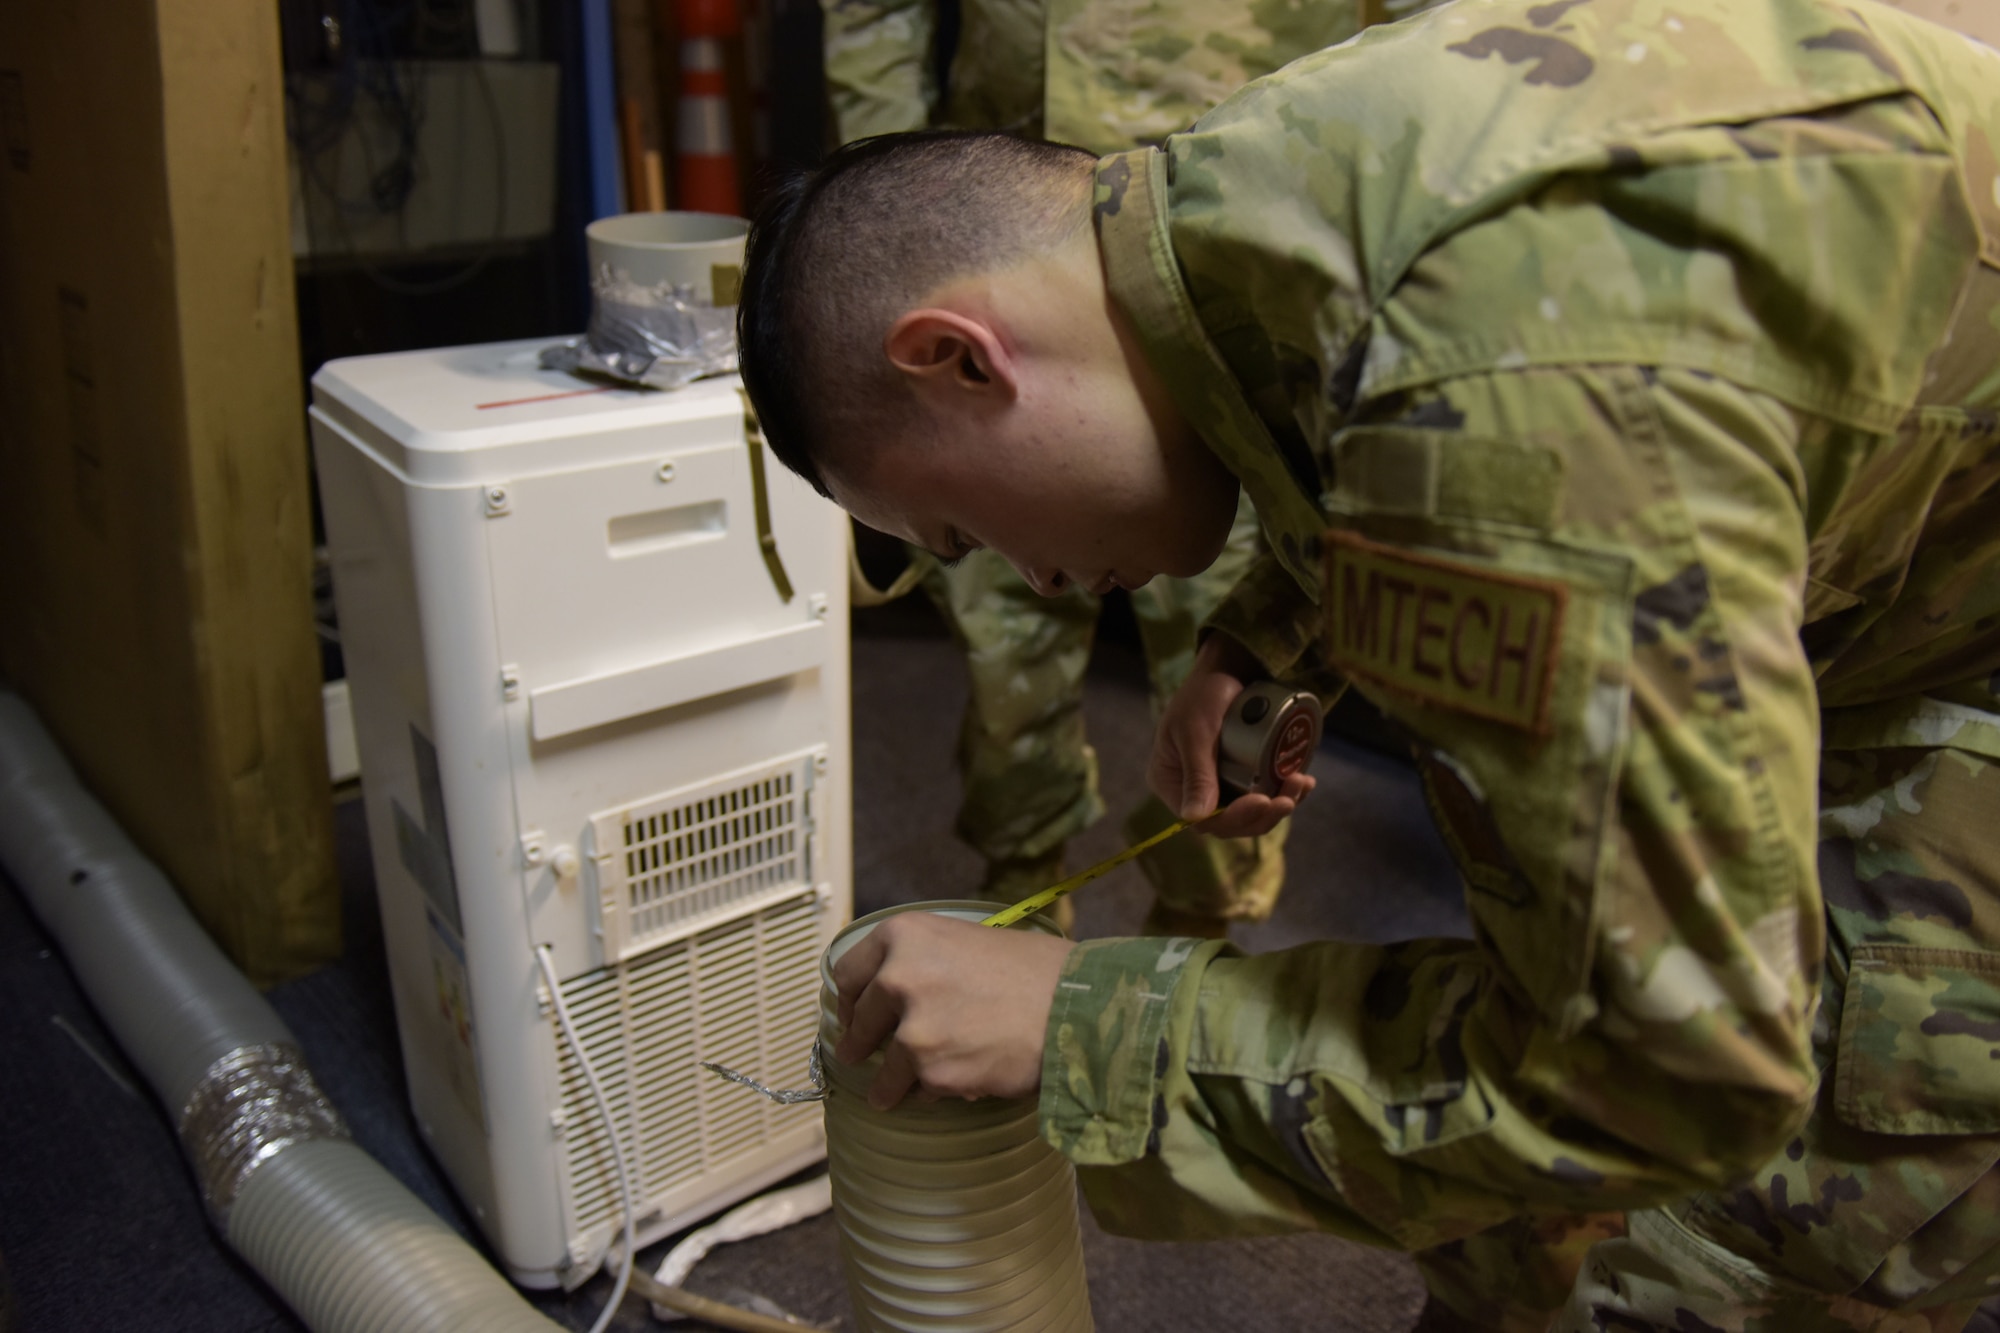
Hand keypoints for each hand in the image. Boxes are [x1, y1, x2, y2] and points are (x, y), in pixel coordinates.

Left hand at [832, 914, 1074, 1109]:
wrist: (1074, 1006)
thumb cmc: (1033, 970)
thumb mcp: (967, 940)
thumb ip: (924, 960)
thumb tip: (890, 991)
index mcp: (904, 935)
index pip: (848, 972)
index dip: (849, 999)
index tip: (853, 1014)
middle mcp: (897, 977)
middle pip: (860, 1022)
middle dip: (859, 1044)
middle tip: (859, 1056)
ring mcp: (912, 1029)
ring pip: (885, 1068)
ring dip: (889, 1084)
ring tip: (891, 1095)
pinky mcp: (932, 1072)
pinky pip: (919, 1091)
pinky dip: (933, 1093)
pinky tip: (957, 1083)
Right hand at [1150, 635, 1315, 838]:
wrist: (1227, 668)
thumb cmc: (1203, 694)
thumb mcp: (1196, 731)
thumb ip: (1196, 773)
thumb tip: (1194, 817)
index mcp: (1170, 782)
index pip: (1202, 819)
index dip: (1234, 818)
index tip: (1262, 800)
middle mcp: (1193, 790)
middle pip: (1230, 822)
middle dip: (1263, 815)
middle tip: (1289, 798)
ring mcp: (1220, 784)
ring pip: (1251, 812)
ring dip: (1279, 804)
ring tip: (1300, 784)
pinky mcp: (1242, 775)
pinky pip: (1264, 794)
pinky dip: (1284, 791)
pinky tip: (1302, 780)